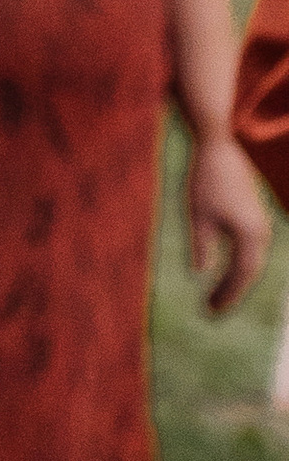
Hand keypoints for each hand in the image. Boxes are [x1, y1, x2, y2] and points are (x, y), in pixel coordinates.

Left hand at [185, 132, 273, 317]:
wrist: (219, 149)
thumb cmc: (206, 181)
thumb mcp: (199, 216)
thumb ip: (203, 246)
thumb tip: (201, 273)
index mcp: (250, 235)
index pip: (241, 275)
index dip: (227, 295)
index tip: (211, 311)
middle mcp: (261, 232)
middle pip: (249, 272)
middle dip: (231, 292)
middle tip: (211, 311)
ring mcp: (260, 225)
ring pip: (251, 262)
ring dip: (235, 281)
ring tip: (215, 298)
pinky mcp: (254, 219)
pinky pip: (249, 251)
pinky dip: (238, 266)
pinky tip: (225, 275)